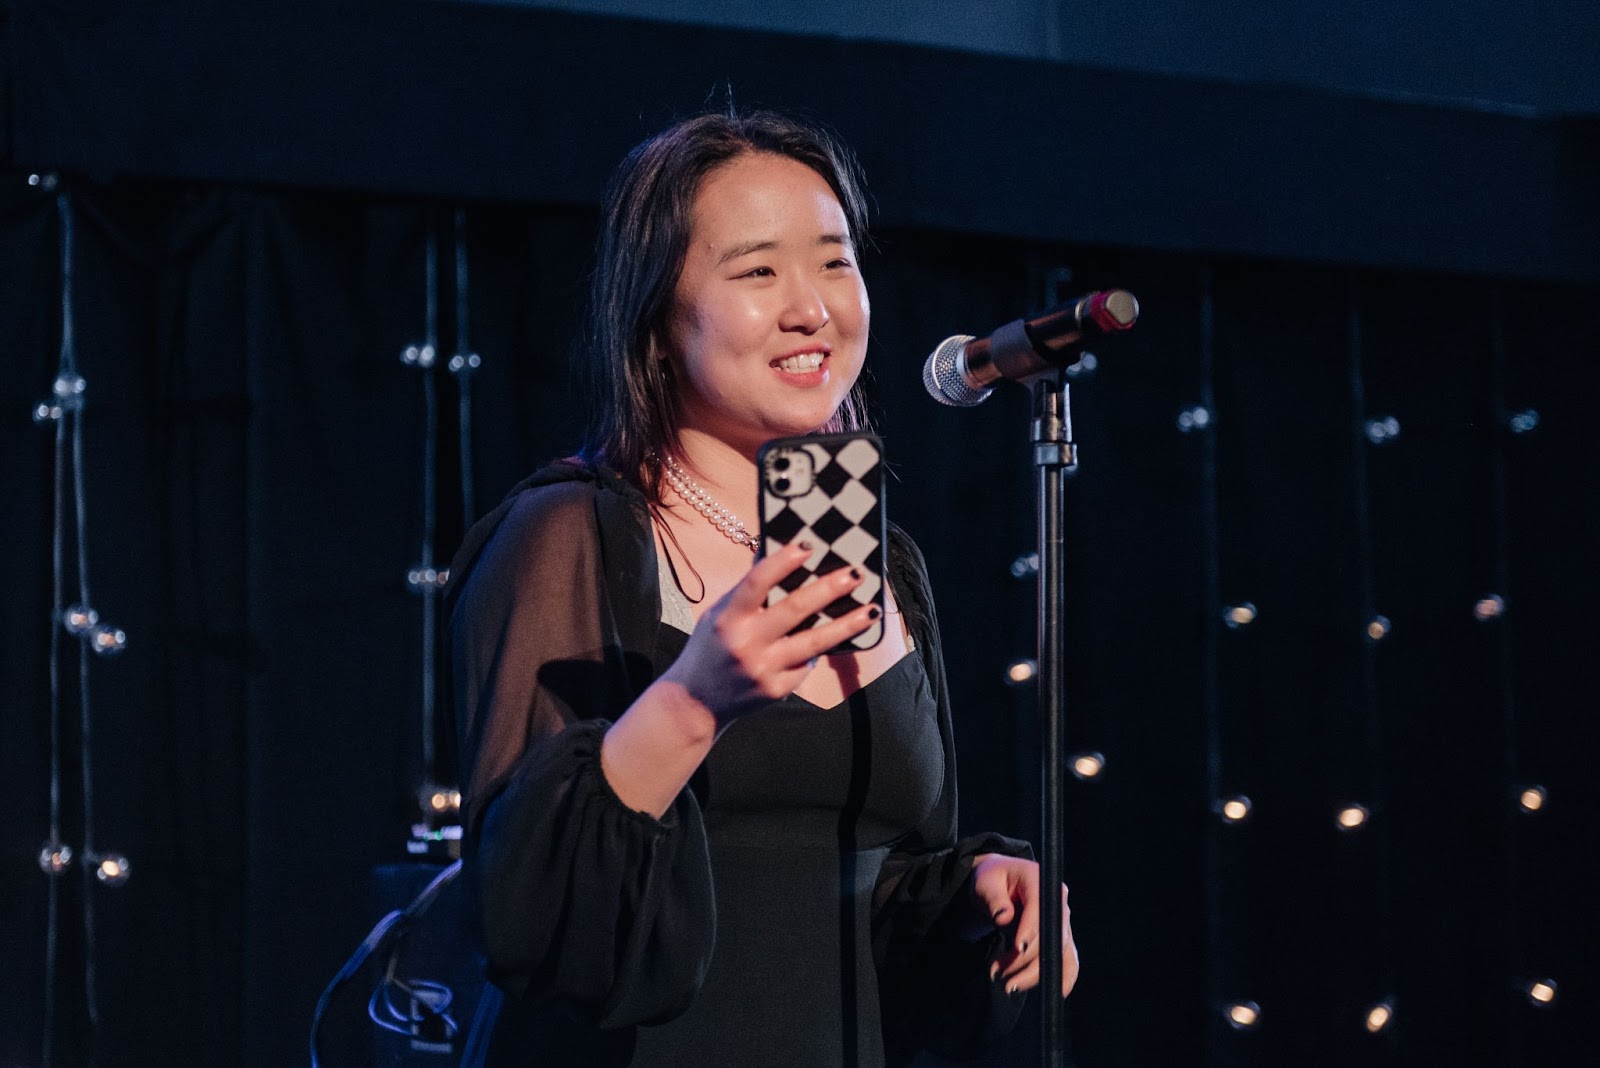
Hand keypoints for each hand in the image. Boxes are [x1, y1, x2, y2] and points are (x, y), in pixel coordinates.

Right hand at [660, 541, 879, 723]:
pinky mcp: (776, 690)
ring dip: (847, 625)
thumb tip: (780, 554)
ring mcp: (763, 669)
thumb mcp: (718, 614)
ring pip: (814, 643)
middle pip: (795, 610)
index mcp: (728, 617)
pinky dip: (817, 650)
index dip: (783, 562)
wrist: (695, 702)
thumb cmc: (710, 648)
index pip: (757, 582)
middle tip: (855, 573)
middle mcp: (746, 643)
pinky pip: (806, 664)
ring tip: (871, 611)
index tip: (808, 545)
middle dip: (829, 589)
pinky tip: (832, 639)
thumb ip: (747, 591)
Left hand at [968, 853, 1078, 997]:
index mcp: (1040, 880)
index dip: (1030, 929)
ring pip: (1058, 953)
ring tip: (1009, 985)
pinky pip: (1067, 961)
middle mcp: (1057, 901)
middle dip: (1025, 959)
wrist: (998, 885)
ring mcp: (1062, 921)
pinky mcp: (1061, 938)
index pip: (1039, 908)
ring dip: (1035, 973)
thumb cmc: (991, 880)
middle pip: (1050, 935)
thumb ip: (994, 898)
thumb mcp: (985, 883)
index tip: (1016, 948)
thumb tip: (1004, 917)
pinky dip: (1061, 978)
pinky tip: (1052, 993)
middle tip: (999, 974)